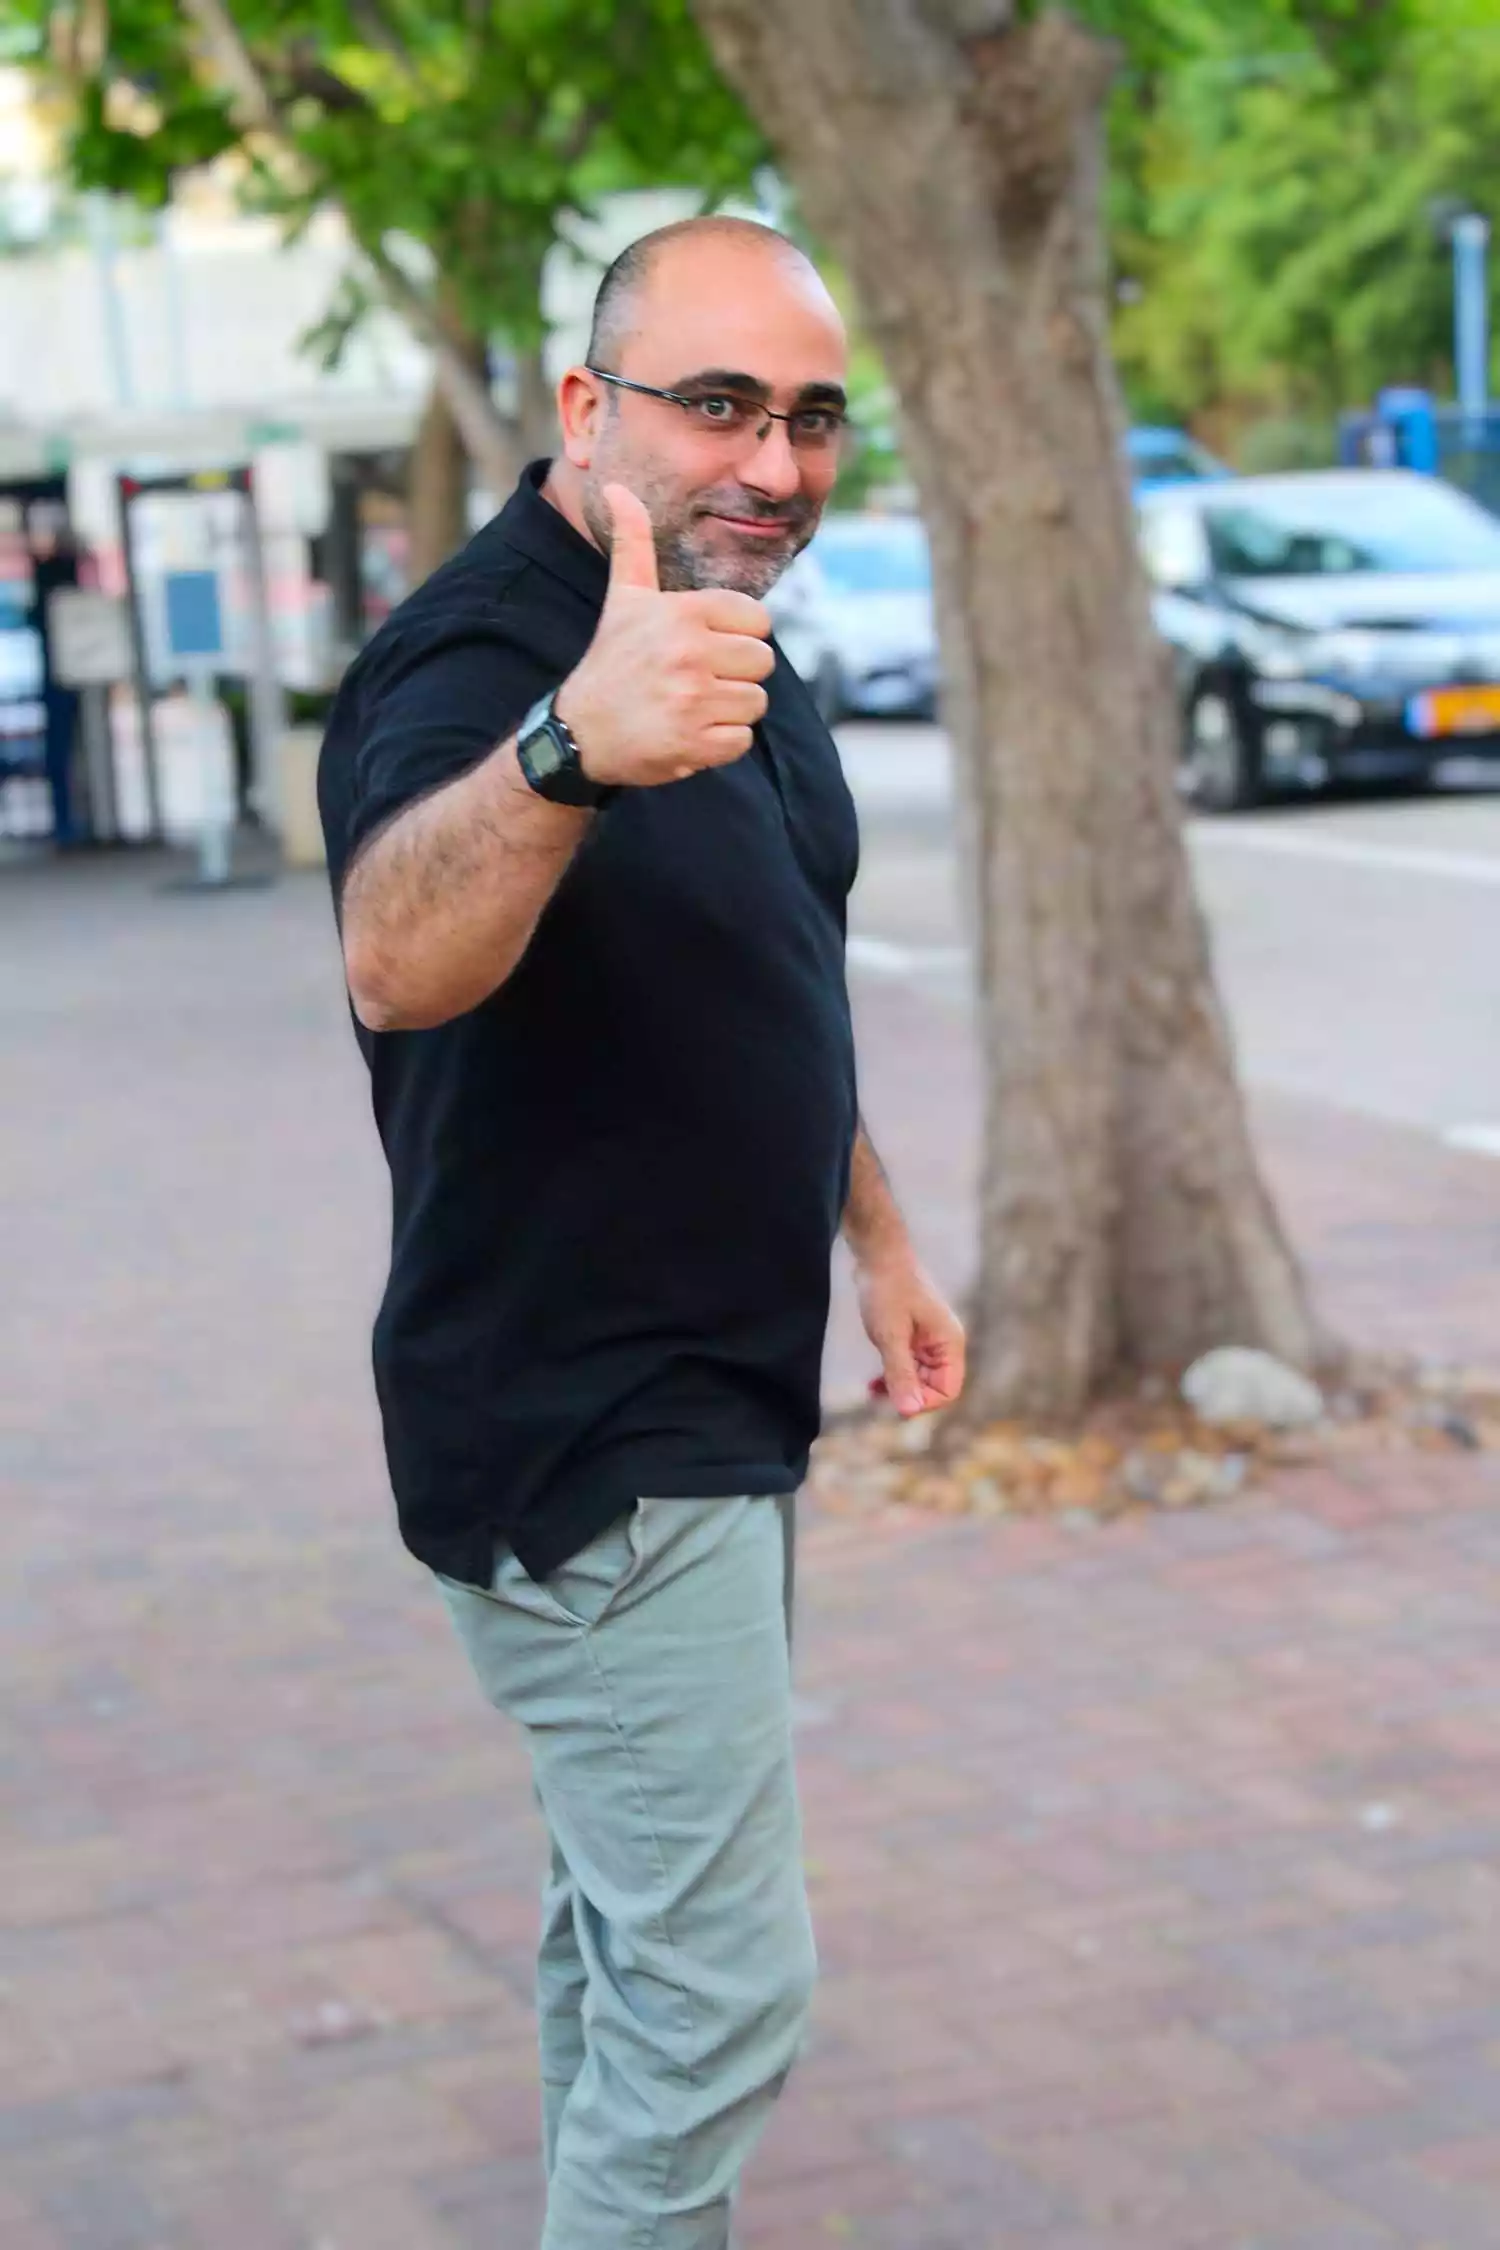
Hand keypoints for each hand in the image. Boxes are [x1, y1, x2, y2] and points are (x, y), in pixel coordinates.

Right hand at [554, 484, 775, 788]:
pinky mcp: (694, 744)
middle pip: (763, 661)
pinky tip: (689, 733)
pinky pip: (741, 740)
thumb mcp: (624, 598)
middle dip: (736, 674)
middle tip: (696, 679)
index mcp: (682, 613)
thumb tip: (618, 488)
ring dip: (729, 709)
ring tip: (691, 706)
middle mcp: (689, 654)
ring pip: (755, 702)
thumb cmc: (611, 660)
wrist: (579, 732)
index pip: (758, 620)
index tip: (706, 645)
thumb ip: (633, 542)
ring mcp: (693, 701)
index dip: (738, 635)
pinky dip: (720, 743)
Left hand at [855, 1257, 966, 1418]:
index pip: (947, 1391)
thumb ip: (900, 1374)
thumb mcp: (890, 1336)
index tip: (894, 1401)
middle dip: (907, 1395)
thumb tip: (909, 1411)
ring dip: (898, 1388)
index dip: (923, 1402)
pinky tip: (873, 1382)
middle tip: (875, 1395)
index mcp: (949, 1344)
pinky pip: (909, 1368)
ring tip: (871, 1390)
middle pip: (934, 1388)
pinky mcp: (914, 1338)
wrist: (878, 1256)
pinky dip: (893, 1376)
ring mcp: (930, 1342)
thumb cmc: (887, 1290)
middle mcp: (945, 1345)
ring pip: (920, 1380)